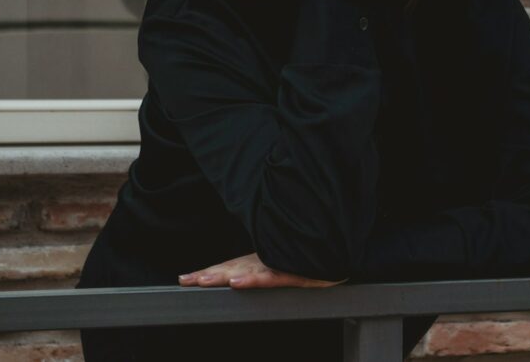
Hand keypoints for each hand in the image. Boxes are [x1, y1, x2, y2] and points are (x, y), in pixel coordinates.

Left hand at [178, 252, 345, 289]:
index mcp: (263, 260)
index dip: (209, 272)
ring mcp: (282, 265)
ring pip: (249, 271)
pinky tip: (239, 282)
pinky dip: (255, 279)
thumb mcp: (287, 263)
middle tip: (187, 280)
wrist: (344, 247)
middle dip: (209, 274)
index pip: (232, 267)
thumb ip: (266, 269)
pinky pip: (273, 277)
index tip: (185, 279)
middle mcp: (269, 261)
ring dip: (225, 275)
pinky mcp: (297, 272)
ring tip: (205, 281)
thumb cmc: (314, 256)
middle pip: (234, 268)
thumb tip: (241, 275)